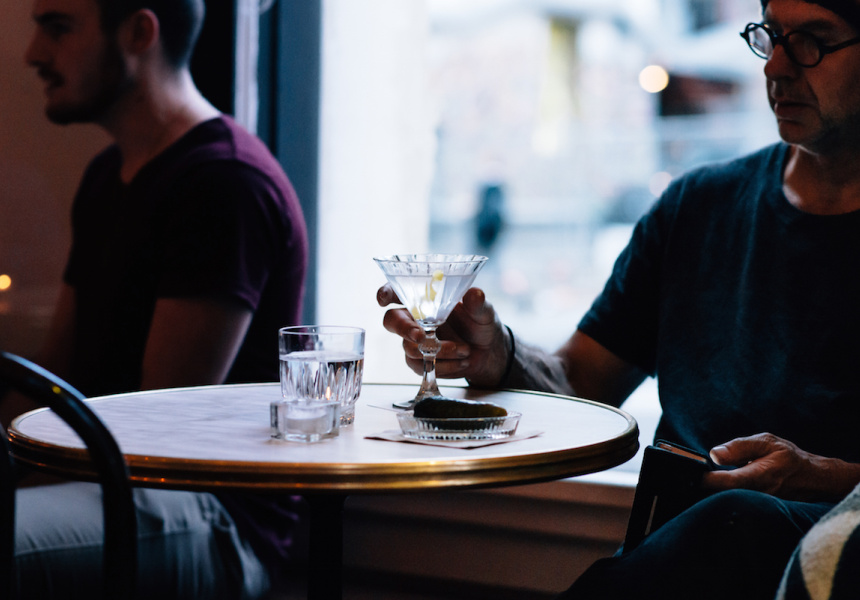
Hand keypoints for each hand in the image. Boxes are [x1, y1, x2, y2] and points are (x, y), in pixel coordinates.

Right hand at [377, 285, 509, 386]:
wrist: (488, 352)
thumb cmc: (480, 324)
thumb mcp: (484, 312)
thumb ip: (478, 304)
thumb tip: (475, 294)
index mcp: (425, 300)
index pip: (397, 292)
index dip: (386, 293)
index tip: (383, 299)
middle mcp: (414, 319)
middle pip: (392, 321)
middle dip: (404, 329)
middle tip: (421, 337)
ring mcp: (414, 341)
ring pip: (409, 347)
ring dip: (438, 351)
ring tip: (464, 350)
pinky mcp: (419, 361)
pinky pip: (420, 366)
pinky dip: (443, 365)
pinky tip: (461, 362)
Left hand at [702, 432, 857, 501]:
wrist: (812, 478)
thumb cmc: (787, 456)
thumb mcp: (765, 442)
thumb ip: (739, 447)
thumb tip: (714, 454)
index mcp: (761, 475)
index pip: (729, 483)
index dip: (708, 479)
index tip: (695, 472)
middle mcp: (759, 495)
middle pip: (723, 496)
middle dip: (704, 487)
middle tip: (689, 475)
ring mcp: (758, 506)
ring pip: (726, 502)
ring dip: (709, 492)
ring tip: (696, 479)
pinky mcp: (756, 510)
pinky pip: (733, 504)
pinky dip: (719, 496)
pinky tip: (711, 487)